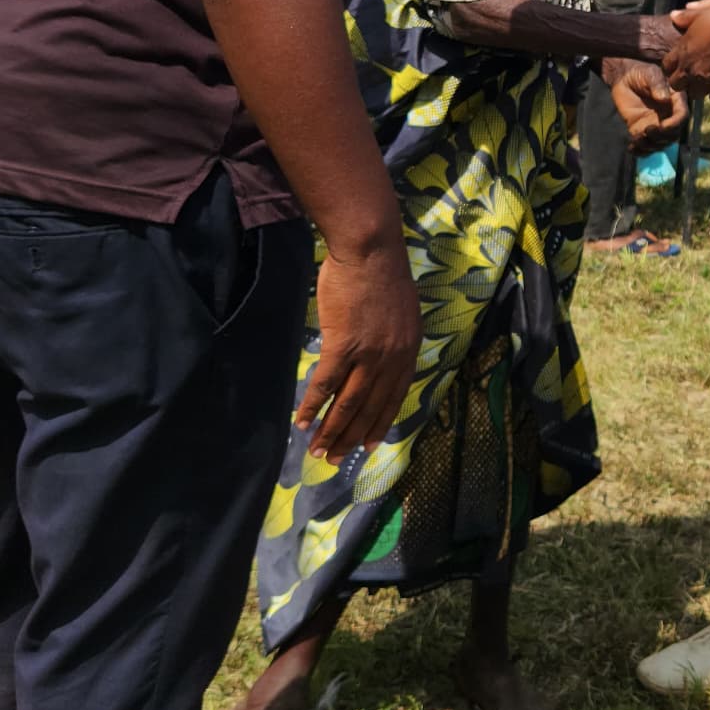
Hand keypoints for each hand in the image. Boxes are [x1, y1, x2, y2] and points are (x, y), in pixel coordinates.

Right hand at [295, 240, 421, 460]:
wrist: (370, 250)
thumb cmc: (381, 274)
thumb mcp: (401, 313)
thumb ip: (394, 340)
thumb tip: (382, 359)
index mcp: (409, 351)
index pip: (394, 398)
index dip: (379, 424)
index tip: (368, 446)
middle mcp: (393, 358)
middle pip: (370, 407)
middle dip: (352, 437)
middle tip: (335, 459)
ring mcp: (369, 354)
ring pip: (348, 403)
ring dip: (331, 431)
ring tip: (317, 451)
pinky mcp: (344, 345)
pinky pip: (325, 385)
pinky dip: (312, 406)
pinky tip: (301, 422)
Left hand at [609, 61, 686, 143]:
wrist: (624, 78)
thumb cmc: (640, 73)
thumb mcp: (650, 74)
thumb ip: (657, 85)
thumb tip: (664, 99)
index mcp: (676, 102)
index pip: (682, 116)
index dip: (675, 124)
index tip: (662, 126)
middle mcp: (669, 116)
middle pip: (673, 135)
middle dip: (661, 137)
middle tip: (646, 130)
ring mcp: (656, 125)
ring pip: (660, 144)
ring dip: (650, 146)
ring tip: (637, 139)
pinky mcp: (641, 131)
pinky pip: (645, 147)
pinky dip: (640, 152)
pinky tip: (631, 148)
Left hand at [668, 0, 709, 96]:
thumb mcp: (702, 15)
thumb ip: (685, 17)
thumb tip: (673, 16)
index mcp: (682, 52)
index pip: (667, 65)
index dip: (672, 66)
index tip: (680, 63)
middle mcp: (688, 70)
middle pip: (676, 84)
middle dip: (682, 81)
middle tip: (692, 75)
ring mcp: (703, 82)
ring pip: (694, 94)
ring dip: (699, 89)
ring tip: (708, 82)